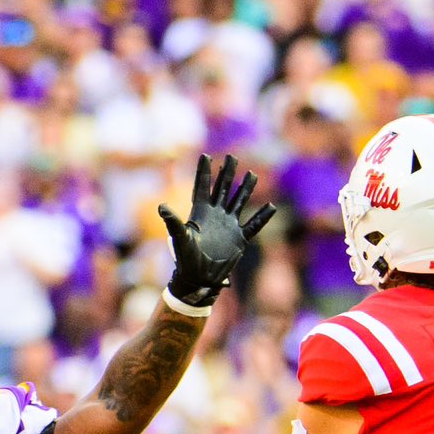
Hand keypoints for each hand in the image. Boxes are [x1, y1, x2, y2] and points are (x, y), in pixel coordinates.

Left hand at [159, 154, 277, 309]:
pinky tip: (271, 206)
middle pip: (223, 189)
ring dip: (245, 188)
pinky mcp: (239, 238)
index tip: (205, 155)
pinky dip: (262, 217)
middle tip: (232, 157)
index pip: (202, 186)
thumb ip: (173, 222)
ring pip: (239, 201)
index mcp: (201, 212)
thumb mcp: (181, 238)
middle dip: (227, 173)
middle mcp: (216, 215)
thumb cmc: (186, 259)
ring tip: (251, 173)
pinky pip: (254, 225)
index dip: (204, 171)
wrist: (199, 278)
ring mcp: (229, 225)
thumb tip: (161, 207)